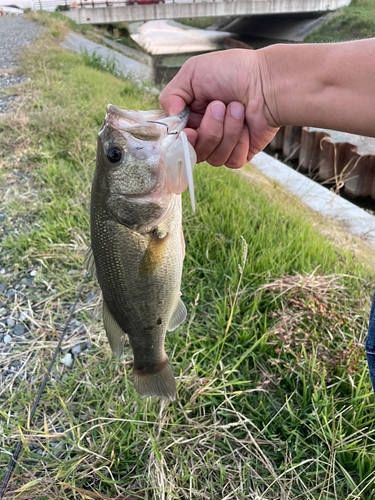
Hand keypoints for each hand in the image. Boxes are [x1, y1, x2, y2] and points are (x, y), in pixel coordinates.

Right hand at [159, 49, 278, 168]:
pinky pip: (231, 161)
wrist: (268, 80)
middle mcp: (204, 133)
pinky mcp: (240, 153)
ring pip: (214, 158)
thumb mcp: (193, 72)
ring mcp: (223, 145)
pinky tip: (247, 124)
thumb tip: (168, 117)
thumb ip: (171, 94)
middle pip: (194, 153)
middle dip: (209, 130)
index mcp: (190, 117)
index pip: (175, 141)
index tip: (189, 130)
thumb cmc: (233, 71)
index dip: (181, 141)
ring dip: (227, 131)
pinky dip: (239, 142)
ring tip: (238, 108)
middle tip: (219, 106)